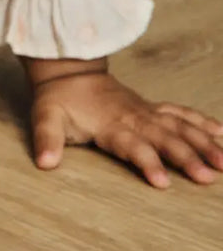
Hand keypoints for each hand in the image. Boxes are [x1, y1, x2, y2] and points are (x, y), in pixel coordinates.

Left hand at [30, 69, 222, 188]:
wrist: (69, 67)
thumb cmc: (59, 98)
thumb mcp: (45, 116)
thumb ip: (47, 138)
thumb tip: (45, 163)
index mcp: (110, 124)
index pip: (132, 145)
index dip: (146, 162)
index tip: (162, 182)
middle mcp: (133, 118)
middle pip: (163, 138)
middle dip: (186, 157)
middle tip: (208, 177)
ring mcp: (146, 112)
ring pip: (180, 126)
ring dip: (203, 142)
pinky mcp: (153, 108)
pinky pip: (182, 114)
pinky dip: (203, 123)